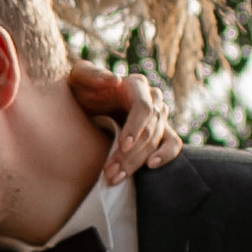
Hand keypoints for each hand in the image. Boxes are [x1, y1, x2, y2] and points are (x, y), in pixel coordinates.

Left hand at [70, 61, 182, 180]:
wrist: (82, 106)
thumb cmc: (80, 90)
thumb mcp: (78, 78)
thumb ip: (91, 74)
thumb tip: (115, 80)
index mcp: (136, 85)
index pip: (144, 107)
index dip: (135, 128)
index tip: (123, 146)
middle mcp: (152, 98)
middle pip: (150, 129)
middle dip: (130, 154)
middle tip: (110, 172)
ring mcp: (158, 116)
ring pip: (157, 140)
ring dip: (138, 162)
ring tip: (116, 177)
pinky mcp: (160, 131)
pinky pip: (172, 143)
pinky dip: (165, 156)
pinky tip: (150, 166)